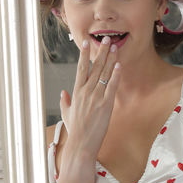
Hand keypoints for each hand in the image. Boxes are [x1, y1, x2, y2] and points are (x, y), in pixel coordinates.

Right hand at [59, 36, 119, 159]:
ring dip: (110, 59)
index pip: (80, 69)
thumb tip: (63, 93)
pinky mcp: (106, 105)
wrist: (81, 144)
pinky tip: (119, 65)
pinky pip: (112, 86)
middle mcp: (85, 92)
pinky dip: (116, 75)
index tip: (87, 43)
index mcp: (76, 93)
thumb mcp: (67, 114)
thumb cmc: (75, 131)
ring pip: (103, 74)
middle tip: (106, 39)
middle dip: (100, 52)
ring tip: (114, 47)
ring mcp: (95, 97)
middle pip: (94, 67)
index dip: (85, 55)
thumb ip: (64, 102)